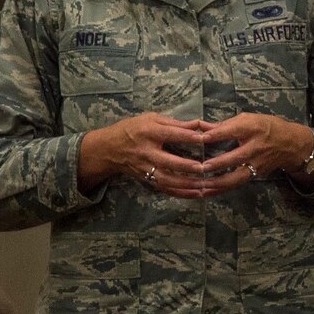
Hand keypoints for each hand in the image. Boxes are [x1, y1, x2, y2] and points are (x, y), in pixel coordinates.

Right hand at [78, 113, 220, 198]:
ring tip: (204, 185)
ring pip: (166, 180)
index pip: (170, 134)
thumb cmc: (133, 129)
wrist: (108, 148)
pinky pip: (164, 189)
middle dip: (186, 166)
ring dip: (186, 184)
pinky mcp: (146, 179)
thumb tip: (200, 124)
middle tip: (204, 168)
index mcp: (149, 132)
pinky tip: (196, 194)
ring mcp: (145, 168)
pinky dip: (180, 193)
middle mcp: (146, 151)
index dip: (187, 136)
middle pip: (167, 161)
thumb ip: (175, 123)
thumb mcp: (151, 118)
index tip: (205, 138)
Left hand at [192, 113, 313, 189]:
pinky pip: (236, 184)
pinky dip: (221, 189)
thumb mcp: (249, 119)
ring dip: (218, 183)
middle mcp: (256, 147)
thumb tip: (200, 127)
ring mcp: (256, 164)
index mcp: (253, 128)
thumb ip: (224, 125)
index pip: (233, 131)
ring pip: (237, 176)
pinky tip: (206, 192)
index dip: (216, 134)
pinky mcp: (255, 175)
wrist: (292, 144)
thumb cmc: (267, 127)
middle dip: (218, 164)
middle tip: (200, 167)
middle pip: (236, 157)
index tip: (200, 138)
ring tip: (201, 185)